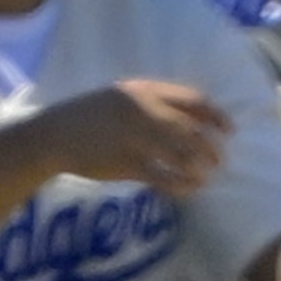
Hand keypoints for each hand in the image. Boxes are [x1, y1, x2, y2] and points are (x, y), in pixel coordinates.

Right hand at [34, 82, 231, 195]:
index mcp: (143, 91)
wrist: (52, 135)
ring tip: (205, 178)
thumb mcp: (121, 98)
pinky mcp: (125, 163)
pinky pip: (164, 176)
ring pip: (183, 156)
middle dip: (212, 149)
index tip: (229, 131)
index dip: (216, 117)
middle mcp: (141, 112)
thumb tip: (196, 119)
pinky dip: (182, 185)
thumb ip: (155, 103)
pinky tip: (188, 189)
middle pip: (192, 131)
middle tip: (219, 161)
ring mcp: (133, 138)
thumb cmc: (91, 116)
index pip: (193, 101)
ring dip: (200, 169)